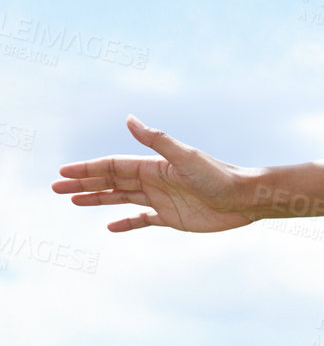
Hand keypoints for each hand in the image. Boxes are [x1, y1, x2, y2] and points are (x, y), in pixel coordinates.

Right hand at [53, 116, 256, 232]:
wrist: (245, 198)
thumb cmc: (219, 175)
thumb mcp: (185, 156)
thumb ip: (157, 140)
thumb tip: (129, 119)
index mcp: (153, 166)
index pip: (112, 166)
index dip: (87, 168)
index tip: (63, 171)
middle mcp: (154, 181)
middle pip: (111, 181)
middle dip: (83, 183)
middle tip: (55, 187)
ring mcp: (161, 200)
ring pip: (120, 198)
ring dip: (96, 198)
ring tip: (72, 200)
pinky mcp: (171, 218)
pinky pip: (141, 220)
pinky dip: (125, 223)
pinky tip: (109, 226)